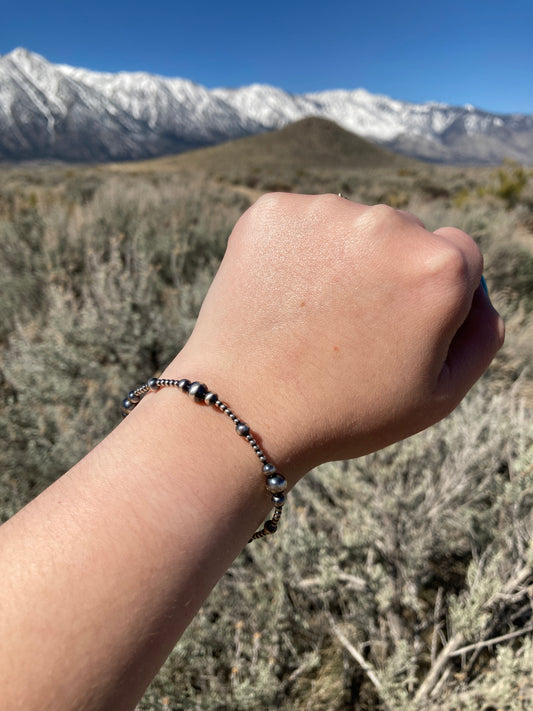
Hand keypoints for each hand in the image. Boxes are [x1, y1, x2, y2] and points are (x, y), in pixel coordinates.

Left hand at [174, 194, 503, 474]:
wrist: (243, 411)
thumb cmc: (345, 411)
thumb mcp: (439, 395)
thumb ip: (481, 336)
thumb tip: (478, 293)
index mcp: (440, 267)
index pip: (458, 254)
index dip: (429, 295)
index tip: (396, 325)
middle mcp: (388, 225)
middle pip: (404, 234)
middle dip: (386, 272)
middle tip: (348, 327)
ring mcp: (326, 212)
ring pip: (350, 226)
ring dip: (340, 258)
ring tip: (310, 316)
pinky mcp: (273, 211)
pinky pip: (301, 224)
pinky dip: (295, 252)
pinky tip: (281, 296)